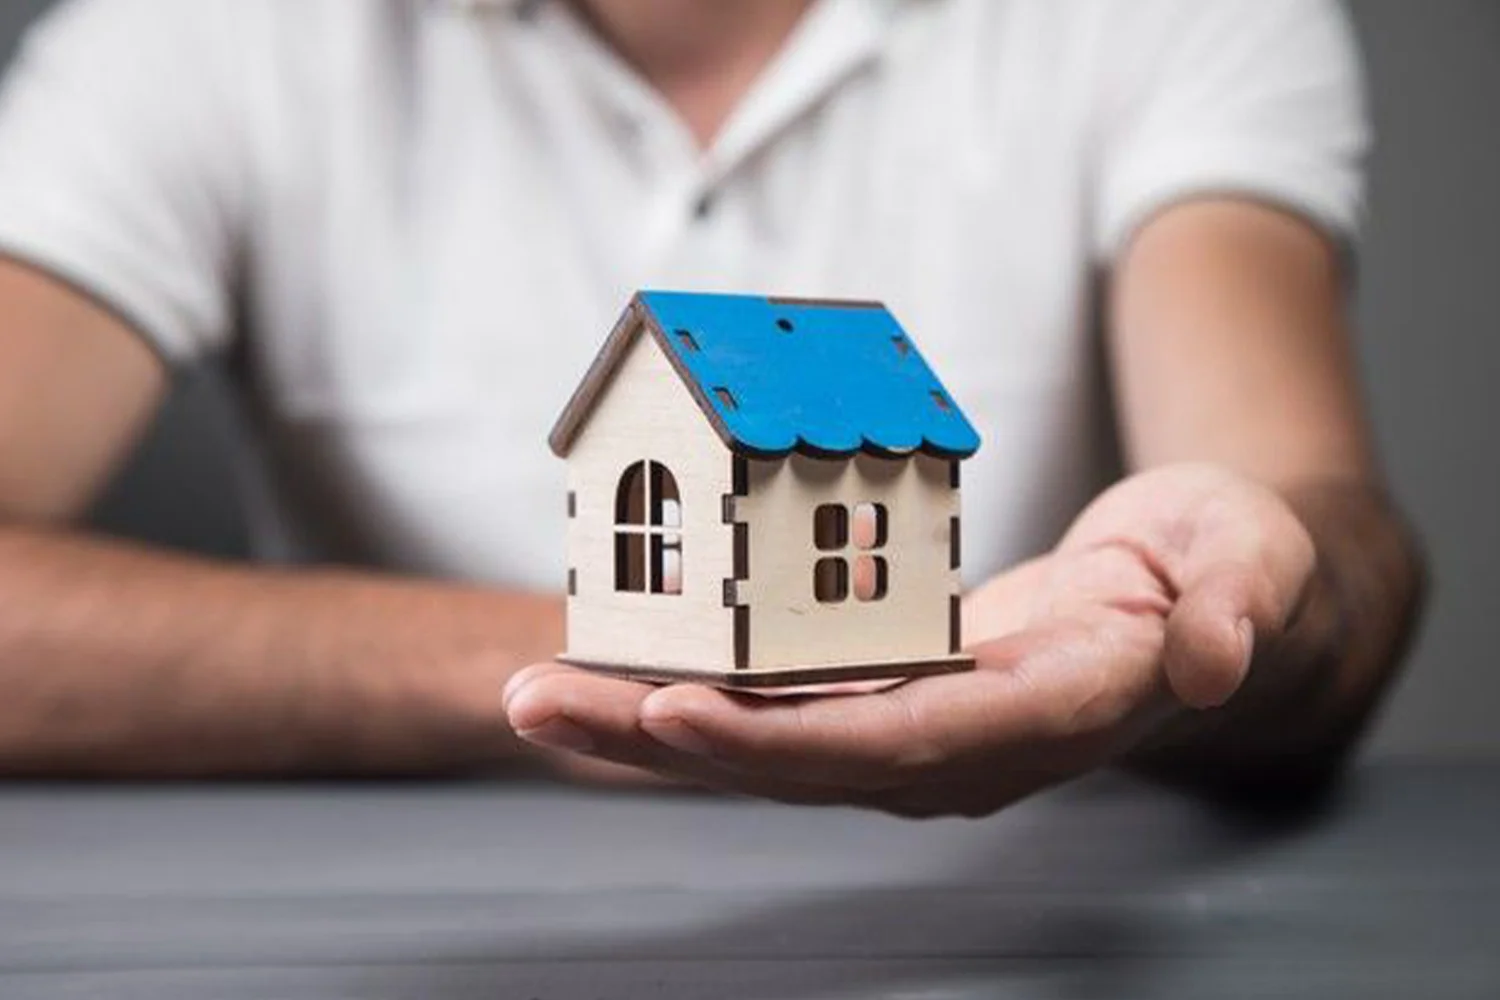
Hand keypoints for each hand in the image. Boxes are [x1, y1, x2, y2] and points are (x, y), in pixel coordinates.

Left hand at [502, 463, 1314, 816]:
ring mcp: (917, 725)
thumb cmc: (1227, 570)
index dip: (784, 739)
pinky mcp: (891, 692)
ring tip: (534, 692)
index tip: (673, 709)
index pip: (896, 746)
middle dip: (659, 740)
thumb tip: (1208, 654)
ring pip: (763, 740)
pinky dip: (692, 690)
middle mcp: (960, 744)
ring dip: (644, 724)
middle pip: (791, 761)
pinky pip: (776, 703)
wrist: (1201, 598)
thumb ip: (1234, 610)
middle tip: (534, 702)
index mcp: (1039, 717)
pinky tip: (612, 668)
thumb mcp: (1252, 565)